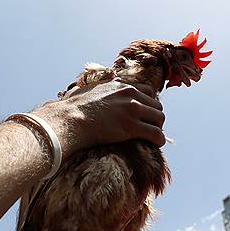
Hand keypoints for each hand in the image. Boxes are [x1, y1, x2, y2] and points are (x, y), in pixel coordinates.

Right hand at [31, 79, 165, 157]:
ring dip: (158, 128)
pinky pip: (156, 134)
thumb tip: (92, 94)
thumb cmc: (73, 109)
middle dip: (155, 117)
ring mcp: (132, 110)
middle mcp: (130, 94)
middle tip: (149, 128)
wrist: (69, 119)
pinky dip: (159, 140)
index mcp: (121, 85)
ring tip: (152, 137)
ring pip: (159, 118)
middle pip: (157, 105)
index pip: (148, 91)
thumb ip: (100, 90)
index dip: (150, 104)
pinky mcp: (131, 127)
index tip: (146, 114)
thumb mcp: (90, 90)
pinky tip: (156, 145)